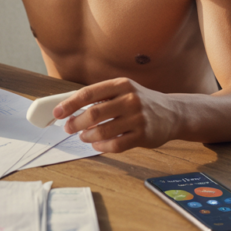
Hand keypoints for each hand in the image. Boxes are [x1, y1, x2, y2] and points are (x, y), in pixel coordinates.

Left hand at [55, 78, 178, 152]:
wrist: (172, 113)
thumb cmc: (140, 102)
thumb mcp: (124, 90)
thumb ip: (101, 97)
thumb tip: (69, 108)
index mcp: (121, 84)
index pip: (89, 93)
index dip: (69, 104)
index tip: (57, 113)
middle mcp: (130, 99)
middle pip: (94, 113)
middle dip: (76, 122)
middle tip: (68, 128)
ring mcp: (138, 118)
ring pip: (103, 131)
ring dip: (87, 136)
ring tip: (83, 137)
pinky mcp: (143, 135)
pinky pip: (116, 144)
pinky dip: (102, 146)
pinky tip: (97, 144)